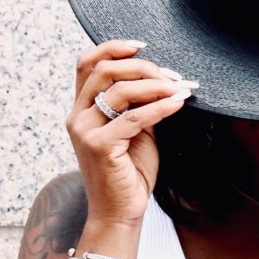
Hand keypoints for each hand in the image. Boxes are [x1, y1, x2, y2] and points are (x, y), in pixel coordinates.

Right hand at [67, 39, 198, 226]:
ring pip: (120, 90)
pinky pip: (134, 118)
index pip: (86, 63)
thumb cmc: (129, 172)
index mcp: (81, 109)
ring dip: (156, 85)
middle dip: (144, 67)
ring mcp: (85, 131)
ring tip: (181, 88)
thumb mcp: (135, 130)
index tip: (142, 46)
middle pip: (105, 70)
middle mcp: (77, 116)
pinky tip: (178, 103)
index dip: (112, 48)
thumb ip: (138, 103)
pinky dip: (160, 107)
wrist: (120, 212)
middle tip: (173, 75)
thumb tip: (161, 77)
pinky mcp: (99, 147)